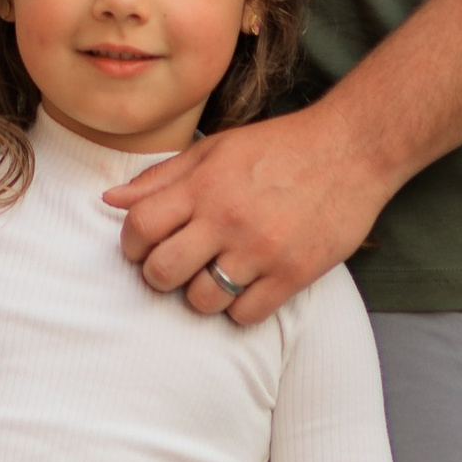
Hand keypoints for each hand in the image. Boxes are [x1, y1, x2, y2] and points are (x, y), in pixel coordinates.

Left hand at [106, 94, 390, 324]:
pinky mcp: (293, 273)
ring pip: (201, 300)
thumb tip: (110, 201)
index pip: (140, 226)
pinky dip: (238, 308)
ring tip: (211, 277)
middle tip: (172, 268)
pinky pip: (245, 315)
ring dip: (198, 295)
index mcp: (204, 185)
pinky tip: (246, 286)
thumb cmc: (279, 146)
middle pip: (163, 272)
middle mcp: (227, 219)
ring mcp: (261, 249)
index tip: (142, 246)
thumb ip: (162, 177)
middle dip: (157, 276)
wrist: (352, 149)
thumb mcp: (215, 148)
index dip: (131, 243)